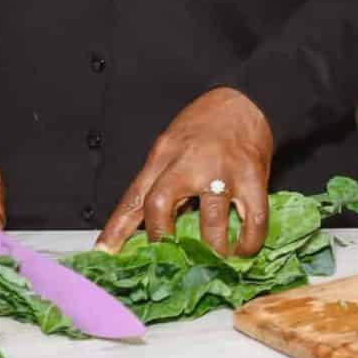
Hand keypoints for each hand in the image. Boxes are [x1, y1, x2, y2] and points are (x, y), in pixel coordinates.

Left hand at [97, 87, 273, 256]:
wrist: (244, 97)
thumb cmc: (205, 125)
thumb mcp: (172, 146)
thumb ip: (161, 181)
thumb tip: (147, 226)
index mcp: (164, 154)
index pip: (134, 196)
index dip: (116, 229)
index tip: (104, 254)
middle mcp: (188, 162)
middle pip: (161, 204)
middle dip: (162, 239)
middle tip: (173, 258)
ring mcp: (222, 170)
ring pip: (211, 222)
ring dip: (212, 249)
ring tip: (213, 259)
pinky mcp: (253, 176)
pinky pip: (253, 218)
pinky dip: (249, 241)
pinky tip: (243, 248)